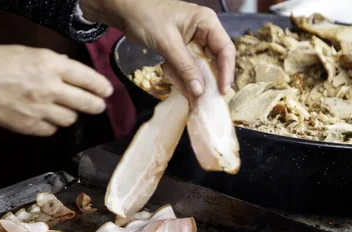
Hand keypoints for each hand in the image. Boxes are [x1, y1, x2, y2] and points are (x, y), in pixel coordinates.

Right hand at [0, 45, 112, 135]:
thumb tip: (71, 71)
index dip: (102, 87)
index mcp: (50, 64)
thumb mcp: (27, 52)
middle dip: (96, 105)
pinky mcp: (29, 127)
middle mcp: (49, 88)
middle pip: (87, 103)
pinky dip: (52, 125)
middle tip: (98, 105)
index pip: (88, 79)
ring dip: (71, 114)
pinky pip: (52, 130)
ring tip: (65, 109)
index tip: (107, 91)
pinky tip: (45, 117)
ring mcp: (40, 110)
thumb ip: (52, 63)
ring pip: (71, 119)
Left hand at [80, 0, 234, 97]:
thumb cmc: (146, 17)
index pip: (225, 49)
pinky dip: (185, 78)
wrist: (124, 11)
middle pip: (217, 60)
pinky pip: (188, 68)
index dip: (226, 72)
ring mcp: (193, 41)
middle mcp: (204, 31)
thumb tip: (200, 90)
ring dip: (197, 82)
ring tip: (195, 97)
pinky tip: (180, 85)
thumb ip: (185, 67)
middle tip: (210, 100)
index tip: (223, 91)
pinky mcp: (182, 49)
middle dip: (212, 80)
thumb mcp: (167, 43)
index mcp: (207, 22)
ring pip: (202, 66)